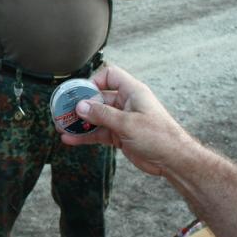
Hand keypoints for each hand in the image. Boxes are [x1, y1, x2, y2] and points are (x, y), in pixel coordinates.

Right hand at [58, 66, 194, 176]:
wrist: (173, 160)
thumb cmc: (158, 136)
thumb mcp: (127, 123)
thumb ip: (102, 114)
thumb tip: (80, 106)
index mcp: (132, 92)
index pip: (110, 76)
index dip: (94, 81)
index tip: (80, 93)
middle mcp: (126, 103)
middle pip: (98, 98)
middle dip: (80, 105)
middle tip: (63, 111)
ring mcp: (122, 120)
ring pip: (96, 117)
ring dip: (80, 122)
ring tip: (62, 127)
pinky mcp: (120, 135)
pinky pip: (99, 132)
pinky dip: (85, 136)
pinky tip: (70, 140)